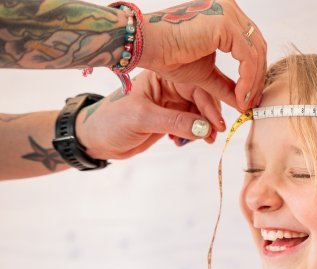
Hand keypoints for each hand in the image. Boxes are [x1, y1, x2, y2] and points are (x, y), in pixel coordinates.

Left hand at [76, 70, 224, 160]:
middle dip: (210, 117)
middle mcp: (170, 87)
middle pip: (202, 98)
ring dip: (204, 128)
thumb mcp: (143, 119)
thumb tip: (205, 128)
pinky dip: (194, 133)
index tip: (218, 124)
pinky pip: (192, 124)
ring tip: (204, 141)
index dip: (209, 105)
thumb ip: (175, 122)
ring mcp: (171, 103)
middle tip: (213, 136)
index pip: (195, 86)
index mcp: (162, 77)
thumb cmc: (111, 121)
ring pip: (200, 113)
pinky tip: (183, 142)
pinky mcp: (171, 119)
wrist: (96, 139)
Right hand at [140, 0, 266, 111]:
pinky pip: (248, 56)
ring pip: (256, 52)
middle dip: (257, 79)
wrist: (146, 46)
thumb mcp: (205, 74)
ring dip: (253, 82)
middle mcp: (229, 8)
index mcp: (224, 15)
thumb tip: (244, 102)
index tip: (250, 98)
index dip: (254, 73)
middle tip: (252, 103)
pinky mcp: (225, 22)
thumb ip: (227, 85)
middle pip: (257, 47)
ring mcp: (227, 12)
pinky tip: (241, 97)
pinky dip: (248, 79)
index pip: (251, 44)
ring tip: (245, 104)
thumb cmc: (167, 55)